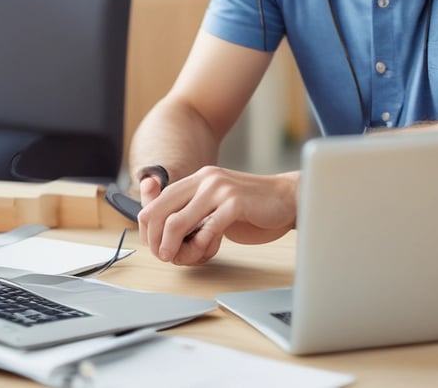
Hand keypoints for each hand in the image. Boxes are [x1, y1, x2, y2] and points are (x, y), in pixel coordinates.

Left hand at [138, 166, 297, 265]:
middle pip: (158, 211)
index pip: (155, 202)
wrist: (288, 199)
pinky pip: (205, 231)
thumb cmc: (252, 209)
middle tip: (166, 258)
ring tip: (183, 258)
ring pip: (176, 223)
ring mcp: (219, 189)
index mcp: (197, 178)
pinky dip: (201, 248)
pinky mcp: (234, 203)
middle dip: (156, 241)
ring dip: (174, 248)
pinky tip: (210, 252)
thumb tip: (161, 235)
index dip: (150, 229)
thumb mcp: (216, 207)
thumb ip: (192, 214)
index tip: (158, 248)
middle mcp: (204, 179)